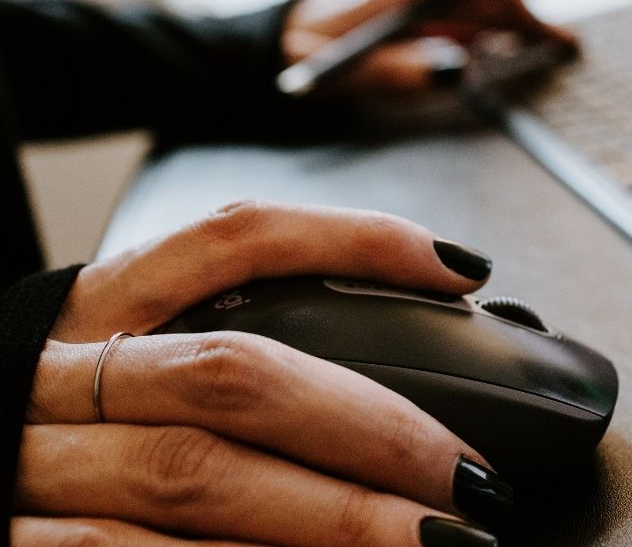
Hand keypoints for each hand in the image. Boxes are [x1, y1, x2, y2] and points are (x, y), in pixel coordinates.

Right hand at [13, 202, 510, 545]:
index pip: (238, 236)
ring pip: (200, 477)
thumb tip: (396, 372)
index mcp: (106, 306)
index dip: (352, 241)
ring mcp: (41, 468)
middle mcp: (65, 373)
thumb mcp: (141, 359)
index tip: (456, 268)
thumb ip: (232, 353)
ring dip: (334, 518)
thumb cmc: (77, 422)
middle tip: (468, 473)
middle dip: (370, 427)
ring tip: (438, 541)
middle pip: (237, 374)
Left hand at [282, 0, 576, 92]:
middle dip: (527, 18)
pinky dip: (489, 30)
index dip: (521, 10)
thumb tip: (457, 71)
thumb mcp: (353, 68)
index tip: (551, 37)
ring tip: (548, 46)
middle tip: (565, 46)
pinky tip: (503, 47)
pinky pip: (466, 15)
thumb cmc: (315, 47)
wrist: (290, 35)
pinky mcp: (421, 6)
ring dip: (512, 24)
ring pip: (484, 4)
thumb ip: (402, 71)